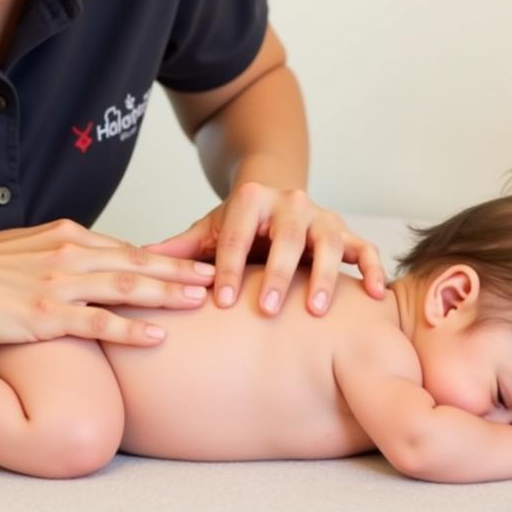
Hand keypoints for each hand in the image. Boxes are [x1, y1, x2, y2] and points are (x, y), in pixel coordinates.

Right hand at [0, 219, 213, 346]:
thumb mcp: (29, 249)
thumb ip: (63, 254)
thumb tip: (90, 264)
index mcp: (67, 236)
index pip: (126, 247)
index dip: (165, 256)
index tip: (195, 260)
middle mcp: (69, 253)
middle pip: (137, 262)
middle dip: (181, 269)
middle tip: (219, 273)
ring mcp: (58, 283)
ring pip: (126, 286)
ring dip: (168, 293)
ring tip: (202, 299)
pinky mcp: (44, 313)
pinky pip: (97, 323)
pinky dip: (130, 328)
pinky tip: (157, 335)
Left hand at [146, 181, 386, 315]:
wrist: (273, 200)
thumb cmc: (238, 225)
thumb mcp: (209, 230)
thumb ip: (180, 247)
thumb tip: (136, 259)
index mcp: (251, 199)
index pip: (238, 236)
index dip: (229, 268)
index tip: (221, 302)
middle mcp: (291, 202)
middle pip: (288, 237)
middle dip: (278, 274)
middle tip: (267, 311)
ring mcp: (322, 217)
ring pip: (330, 243)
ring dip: (326, 276)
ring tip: (316, 311)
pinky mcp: (346, 232)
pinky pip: (365, 248)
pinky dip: (373, 270)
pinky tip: (374, 296)